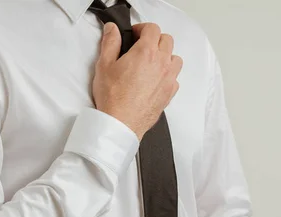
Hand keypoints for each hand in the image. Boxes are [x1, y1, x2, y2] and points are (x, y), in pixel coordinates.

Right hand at [92, 22, 182, 139]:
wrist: (121, 122)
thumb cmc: (113, 97)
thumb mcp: (104, 65)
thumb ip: (110, 42)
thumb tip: (113, 29)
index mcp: (146, 53)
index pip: (153, 29)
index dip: (142, 28)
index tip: (135, 35)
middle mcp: (161, 64)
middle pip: (167, 40)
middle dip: (155, 39)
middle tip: (142, 46)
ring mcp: (168, 79)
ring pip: (175, 58)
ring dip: (165, 55)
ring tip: (151, 62)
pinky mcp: (170, 93)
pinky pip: (175, 77)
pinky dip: (168, 74)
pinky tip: (156, 79)